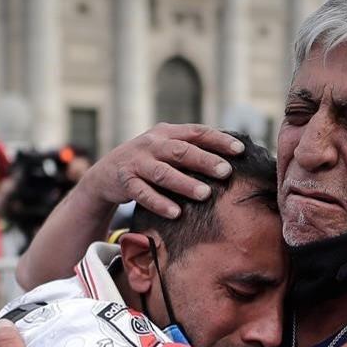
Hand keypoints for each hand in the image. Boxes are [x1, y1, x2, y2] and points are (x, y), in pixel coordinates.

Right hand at [75, 123, 245, 218]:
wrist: (106, 173)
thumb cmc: (149, 162)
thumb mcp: (167, 149)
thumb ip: (192, 149)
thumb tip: (234, 159)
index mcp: (167, 133)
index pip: (197, 132)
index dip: (218, 140)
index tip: (240, 150)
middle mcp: (152, 144)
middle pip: (181, 151)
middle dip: (205, 161)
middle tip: (226, 172)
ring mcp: (137, 162)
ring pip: (163, 173)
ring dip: (184, 184)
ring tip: (205, 194)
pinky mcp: (125, 182)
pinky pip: (143, 194)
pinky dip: (159, 203)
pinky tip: (176, 213)